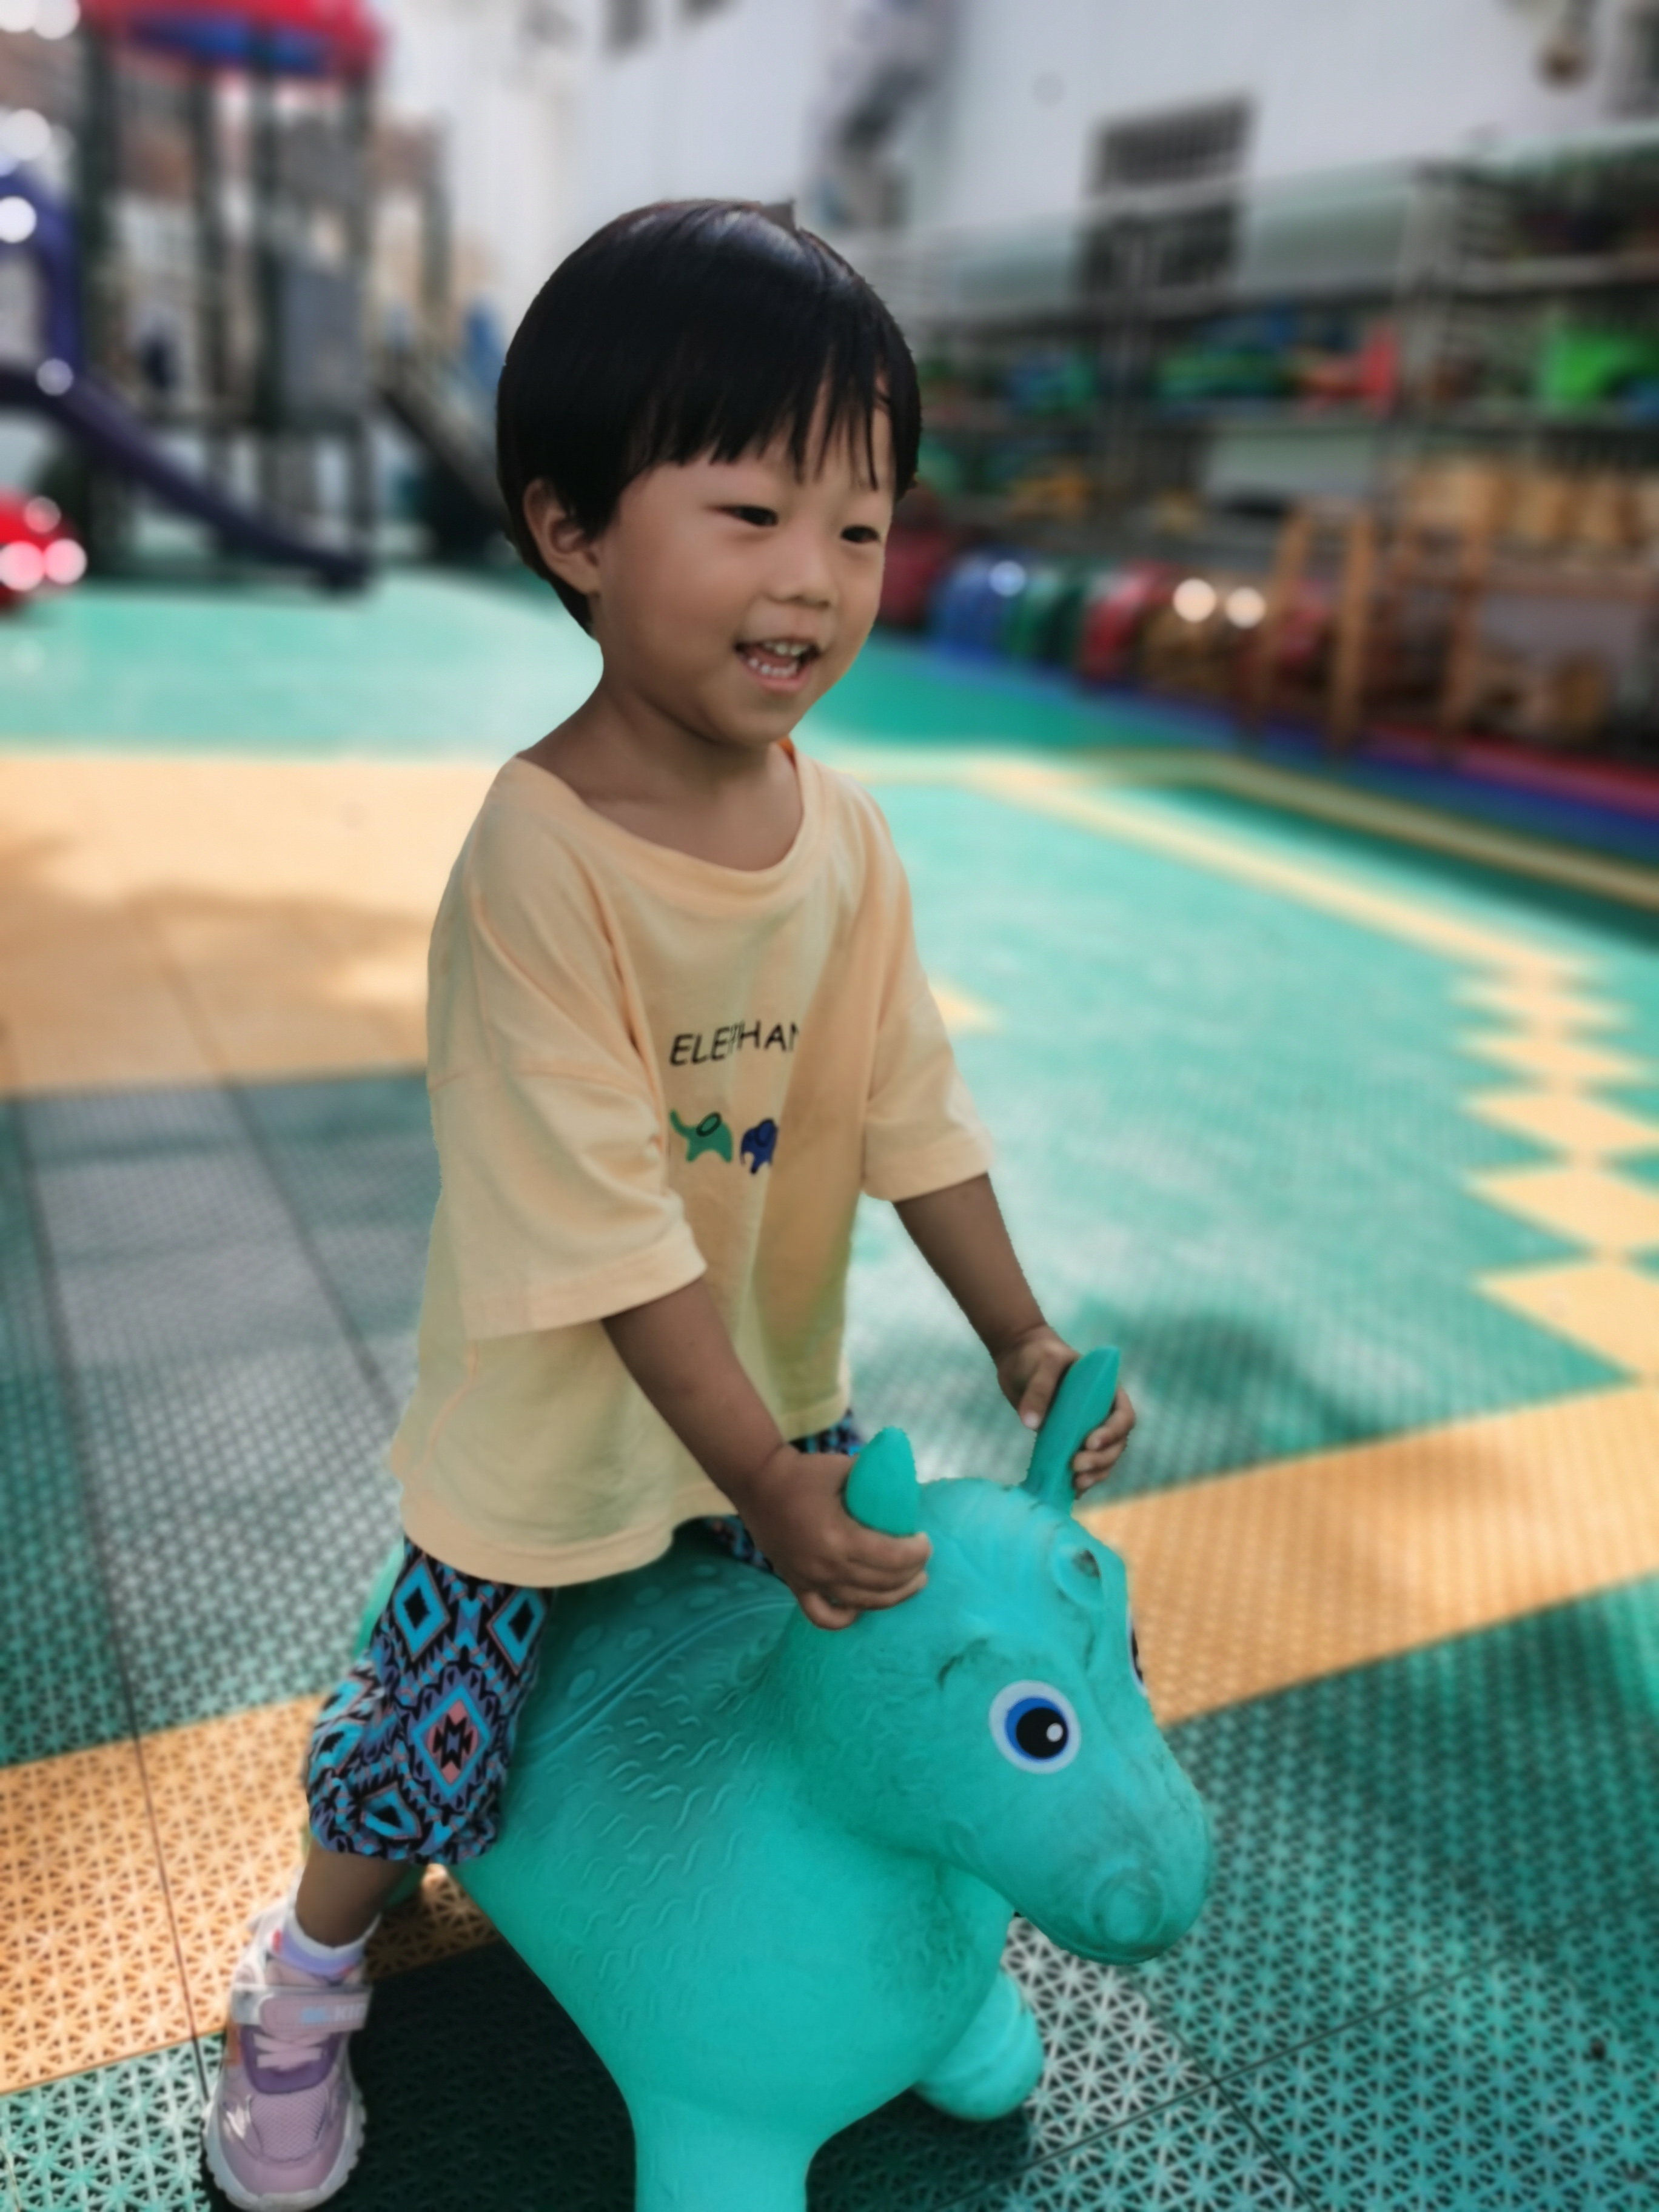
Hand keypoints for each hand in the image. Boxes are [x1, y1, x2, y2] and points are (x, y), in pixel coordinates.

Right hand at [728, 1444, 931, 1631]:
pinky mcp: (796, 1586)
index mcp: (839, 1537)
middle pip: (883, 1583)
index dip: (917, 1553)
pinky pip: (823, 1616)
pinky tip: (863, 1606)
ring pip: (862, 1604)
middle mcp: (826, 1566)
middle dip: (912, 1574)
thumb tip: (907, 1491)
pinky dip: (847, 1617)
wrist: (757, 1483)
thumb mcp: (846, 1469)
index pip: (892, 1558)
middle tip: (922, 1560)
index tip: (925, 1541)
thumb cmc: (803, 1473)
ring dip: (893, 1596)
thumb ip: (877, 1481)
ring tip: (911, 1584)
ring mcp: (809, 1580)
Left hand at [993, 1324, 1136, 1495]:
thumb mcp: (1042, 1364)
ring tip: (1075, 1484)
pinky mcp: (1068, 1441)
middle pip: (1116, 1445)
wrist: (1018, 1358)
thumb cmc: (1038, 1355)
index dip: (1112, 1433)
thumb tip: (1032, 1424)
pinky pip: (1080, 1465)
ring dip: (1094, 1474)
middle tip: (1076, 1466)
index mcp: (1107, 1392)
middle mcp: (1102, 1413)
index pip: (1123, 1417)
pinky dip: (1078, 1480)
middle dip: (1100, 1460)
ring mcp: (1086, 1429)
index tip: (1089, 1442)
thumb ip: (1039, 1390)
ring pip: (1102, 1459)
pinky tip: (1069, 1492)